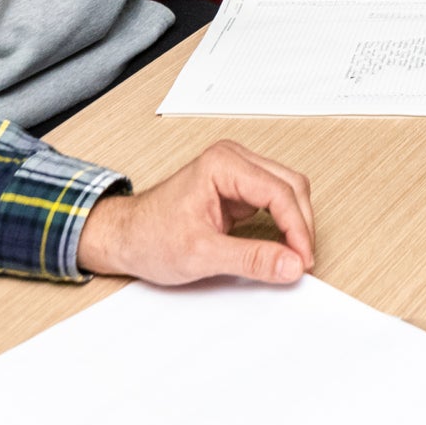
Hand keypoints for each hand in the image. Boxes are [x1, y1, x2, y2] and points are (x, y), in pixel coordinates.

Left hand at [77, 139, 315, 285]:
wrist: (124, 238)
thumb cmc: (148, 237)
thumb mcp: (201, 254)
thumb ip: (251, 259)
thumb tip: (290, 264)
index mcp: (222, 164)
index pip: (278, 192)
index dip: (297, 228)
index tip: (301, 260)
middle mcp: (233, 161)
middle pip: (290, 186)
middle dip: (301, 225)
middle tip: (301, 262)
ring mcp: (236, 174)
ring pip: (287, 191)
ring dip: (295, 224)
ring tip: (294, 257)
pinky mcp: (238, 190)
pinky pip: (274, 202)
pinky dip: (284, 225)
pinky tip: (283, 247)